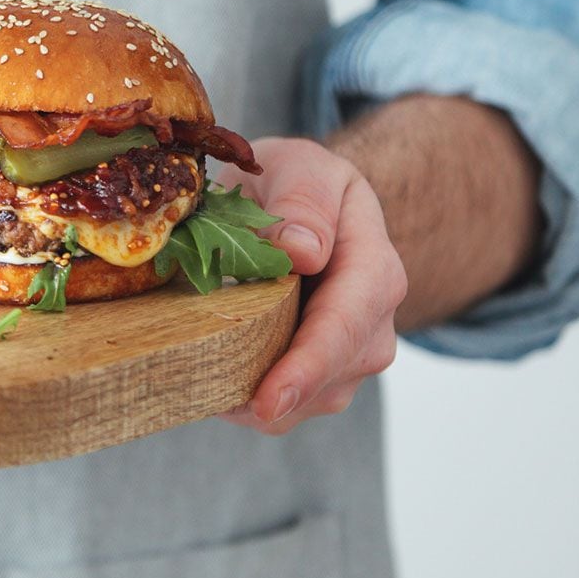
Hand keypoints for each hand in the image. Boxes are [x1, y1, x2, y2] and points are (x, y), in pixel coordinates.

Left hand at [214, 137, 407, 434]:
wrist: (311, 207)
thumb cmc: (300, 186)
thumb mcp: (301, 169)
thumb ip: (303, 201)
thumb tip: (302, 251)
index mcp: (374, 270)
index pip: (344, 326)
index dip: (306, 368)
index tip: (268, 401)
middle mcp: (372, 325)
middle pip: (328, 377)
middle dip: (275, 396)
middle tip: (212, 403)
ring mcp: (349, 358)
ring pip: (306, 403)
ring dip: (256, 399)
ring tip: (204, 376)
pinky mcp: (319, 378)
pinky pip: (285, 408)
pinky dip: (248, 402)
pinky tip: (215, 381)